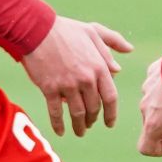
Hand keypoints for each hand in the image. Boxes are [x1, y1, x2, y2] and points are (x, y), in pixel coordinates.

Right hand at [17, 15, 130, 134]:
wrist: (36, 29)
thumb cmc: (65, 29)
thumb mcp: (93, 31)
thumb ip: (112, 44)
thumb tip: (124, 59)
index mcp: (99, 67)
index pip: (110, 97)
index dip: (111, 113)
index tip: (110, 123)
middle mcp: (86, 79)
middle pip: (94, 108)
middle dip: (93, 119)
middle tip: (90, 124)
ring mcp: (67, 85)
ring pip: (77, 113)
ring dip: (79, 125)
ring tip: (79, 132)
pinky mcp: (50, 88)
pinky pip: (56, 112)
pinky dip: (58, 124)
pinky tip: (60, 131)